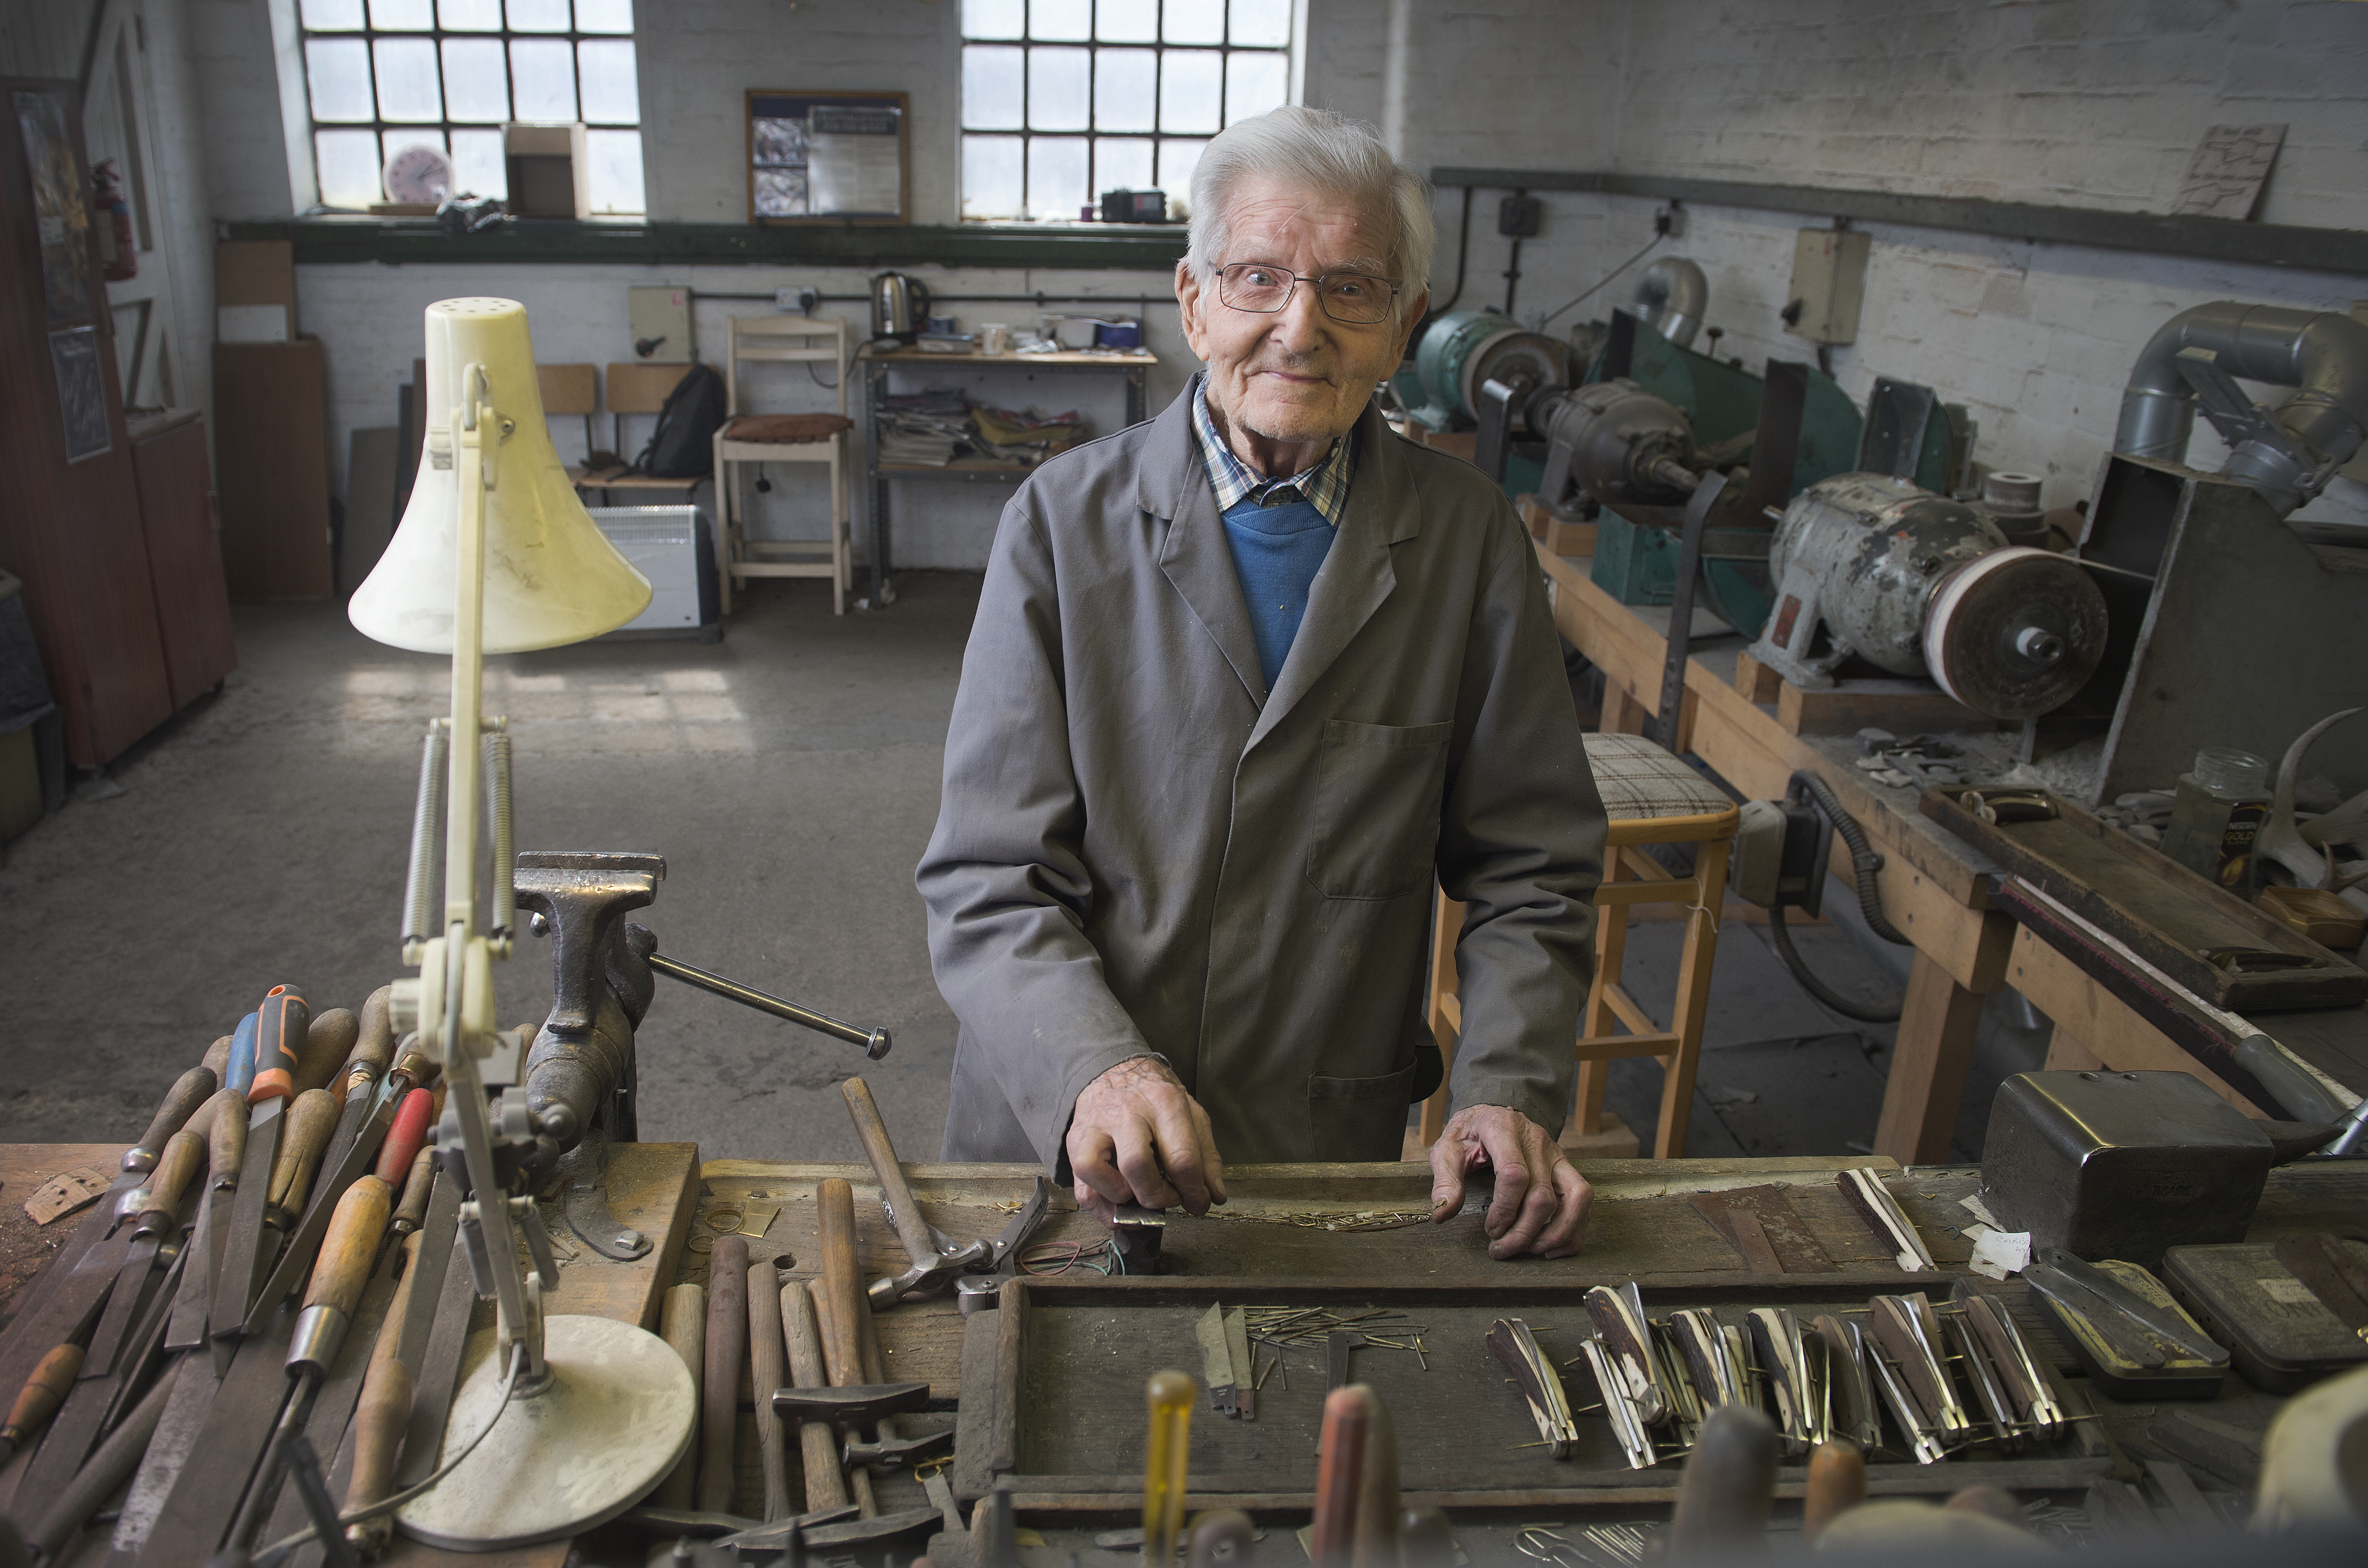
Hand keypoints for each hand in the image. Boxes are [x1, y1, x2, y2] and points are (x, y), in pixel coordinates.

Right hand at [1065, 1056, 1226, 1221]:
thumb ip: (1207, 1156)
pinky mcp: (1075, 1142)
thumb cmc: (1154, 1096)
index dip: (1194, 1191)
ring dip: (1123, 1198)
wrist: (1114, 1068)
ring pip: (1096, 1172)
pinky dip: (1102, 1207)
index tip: (1198, 1203)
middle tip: (1170, 1198)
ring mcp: (1095, 1126)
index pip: (1181, 1157)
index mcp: (1163, 1102)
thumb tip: (1214, 1195)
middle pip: (1137, 1165)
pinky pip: (1081, 1187)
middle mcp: (1126, 1111)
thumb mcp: (1191, 1113)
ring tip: (1140, 1195)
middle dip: (1159, 1196)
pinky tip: (1121, 1205)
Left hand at [1426, 1105, 1590, 1258]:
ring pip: (1575, 1198)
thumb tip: (1442, 1213)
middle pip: (1542, 1196)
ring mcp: (1556, 1154)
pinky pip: (1582, 1200)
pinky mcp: (1567, 1167)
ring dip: (1557, 1233)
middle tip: (1502, 1249)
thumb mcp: (1447, 1149)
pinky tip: (1551, 1246)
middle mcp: (1536, 1141)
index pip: (1514, 1175)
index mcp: (1503, 1130)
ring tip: (1531, 1250)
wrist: (1495, 1111)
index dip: (1504, 1210)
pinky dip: (1573, 1229)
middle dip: (1523, 1232)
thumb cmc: (1470, 1133)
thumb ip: (1444, 1180)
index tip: (1491, 1229)